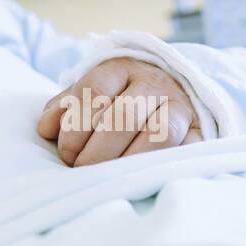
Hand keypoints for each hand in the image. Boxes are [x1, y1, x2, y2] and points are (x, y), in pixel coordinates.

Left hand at [36, 57, 202, 166]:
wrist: (173, 90)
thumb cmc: (119, 98)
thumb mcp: (91, 93)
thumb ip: (66, 108)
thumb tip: (45, 129)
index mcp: (120, 67)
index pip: (94, 91)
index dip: (74, 127)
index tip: (64, 153)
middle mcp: (153, 82)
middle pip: (123, 116)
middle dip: (96, 150)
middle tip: (81, 169)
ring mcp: (180, 106)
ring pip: (157, 135)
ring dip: (127, 161)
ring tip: (107, 177)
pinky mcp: (200, 131)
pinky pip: (184, 152)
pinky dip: (159, 168)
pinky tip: (137, 178)